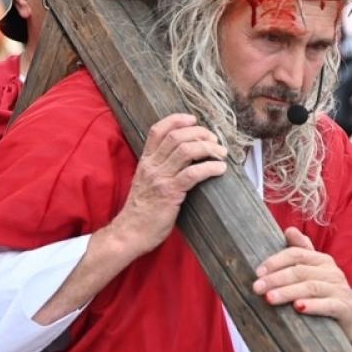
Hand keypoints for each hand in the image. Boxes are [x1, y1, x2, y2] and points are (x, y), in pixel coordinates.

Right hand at [102, 114, 226, 257]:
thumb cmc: (141, 212)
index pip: (157, 130)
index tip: (193, 119)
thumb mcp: (145, 183)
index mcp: (145, 161)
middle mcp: (152, 166)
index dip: (177, 120)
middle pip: (177, 136)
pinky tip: (220, 169)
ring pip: (186, 151)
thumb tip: (183, 160)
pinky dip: (210, 168)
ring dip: (208, 148)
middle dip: (200, 133)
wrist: (130, 233)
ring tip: (221, 153)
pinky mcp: (170, 193)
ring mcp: (160, 178)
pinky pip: (193, 174)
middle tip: (214, 140)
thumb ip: (159, 169)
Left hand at [253, 227, 351, 334]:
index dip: (276, 261)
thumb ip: (302, 252)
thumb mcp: (315, 273)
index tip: (258, 272)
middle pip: (300, 271)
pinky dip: (313, 306)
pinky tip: (298, 308)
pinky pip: (328, 305)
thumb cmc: (327, 294)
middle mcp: (332, 272)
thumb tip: (289, 230)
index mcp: (321, 261)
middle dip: (276, 279)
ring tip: (270, 298)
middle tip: (257, 288)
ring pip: (311, 287)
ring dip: (288, 292)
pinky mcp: (345, 308)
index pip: (296, 254)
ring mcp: (339, 290)